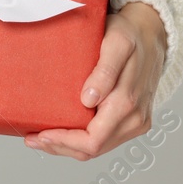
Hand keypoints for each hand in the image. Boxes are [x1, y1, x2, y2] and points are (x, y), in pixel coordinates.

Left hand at [22, 1, 165, 160]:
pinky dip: (81, 141)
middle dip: (60, 147)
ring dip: (68, 147)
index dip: (64, 142)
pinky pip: (104, 140)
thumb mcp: (116, 43)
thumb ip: (104, 71)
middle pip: (92, 150)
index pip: (93, 140)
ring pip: (97, 149)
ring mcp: (135, 123)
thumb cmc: (130, 35)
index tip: (40, 134)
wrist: (151, 33)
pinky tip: (62, 132)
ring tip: (40, 137)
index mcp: (128, 103)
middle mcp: (135, 119)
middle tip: (31, 138)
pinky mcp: (132, 122)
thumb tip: (89, 100)